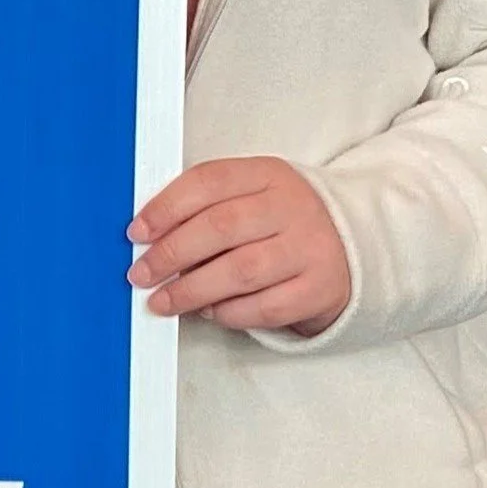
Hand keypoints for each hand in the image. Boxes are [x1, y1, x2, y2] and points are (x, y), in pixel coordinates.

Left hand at [127, 157, 348, 336]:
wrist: (350, 246)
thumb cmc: (280, 222)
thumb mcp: (250, 196)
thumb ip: (205, 207)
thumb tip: (149, 238)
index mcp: (268, 175)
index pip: (209, 181)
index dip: (165, 207)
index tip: (136, 233)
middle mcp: (292, 208)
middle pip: (221, 227)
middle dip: (171, 253)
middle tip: (141, 273)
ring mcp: (310, 248)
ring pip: (240, 271)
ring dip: (191, 290)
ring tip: (163, 301)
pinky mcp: (319, 288)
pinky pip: (264, 307)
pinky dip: (228, 313)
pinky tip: (207, 311)